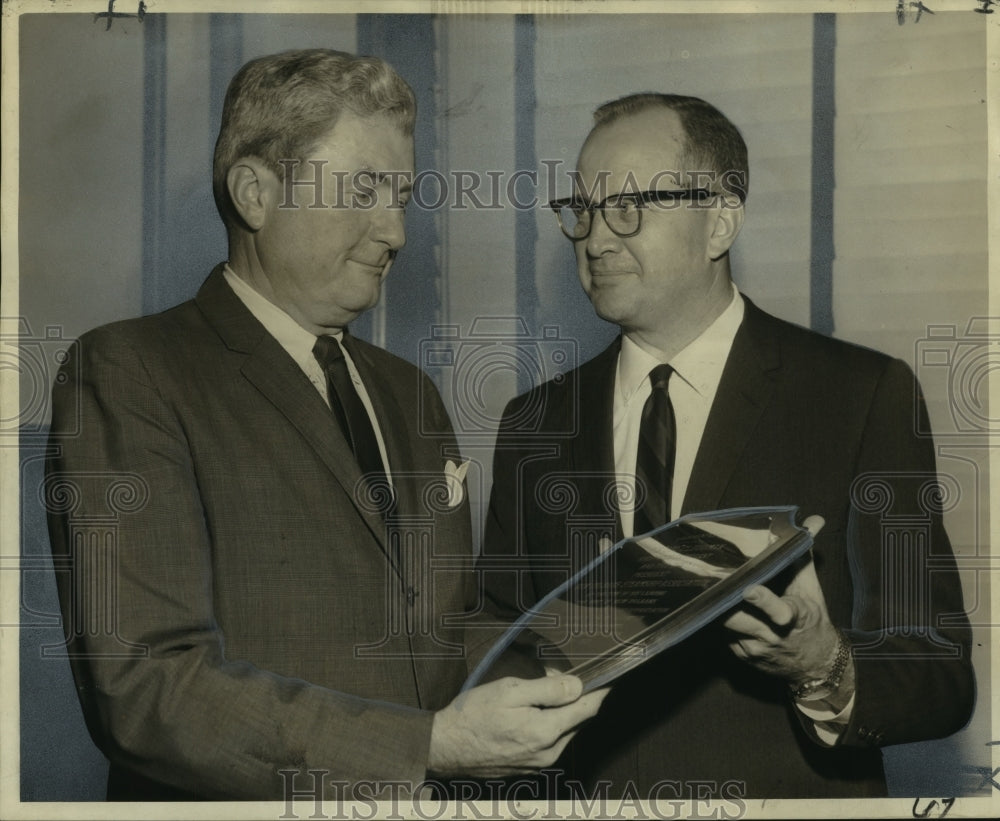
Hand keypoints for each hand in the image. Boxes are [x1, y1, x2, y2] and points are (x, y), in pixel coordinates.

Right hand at [427, 675, 608, 777]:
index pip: (587, 709)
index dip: (599, 690)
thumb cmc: (474, 714)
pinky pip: (550, 743)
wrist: (445, 746)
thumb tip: (578, 685)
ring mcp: (539, 764)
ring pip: (564, 732)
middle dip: (574, 697)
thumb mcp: (510, 691)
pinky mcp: (529, 768)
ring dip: (560, 712)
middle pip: (577, 721)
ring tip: (537, 694)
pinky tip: (529, 714)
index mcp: (545, 732)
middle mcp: (548, 753)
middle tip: (556, 676)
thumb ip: (548, 689)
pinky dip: (548, 725)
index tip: (609, 676)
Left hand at [722, 515, 839, 683]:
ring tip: (705, 589)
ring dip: (716, 608)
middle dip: (722, 602)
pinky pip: (723, 635)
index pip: (778, 611)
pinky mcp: (742, 655)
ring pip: (726, 627)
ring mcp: (755, 648)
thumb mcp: (811, 588)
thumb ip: (803, 555)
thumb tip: (813, 520)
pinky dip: (719, 619)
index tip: (748, 589)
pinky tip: (715, 606)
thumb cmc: (812, 619)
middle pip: (739, 621)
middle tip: (706, 581)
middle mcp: (772, 636)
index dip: (763, 601)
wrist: (816, 663)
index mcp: (794, 617)